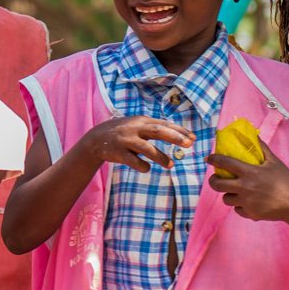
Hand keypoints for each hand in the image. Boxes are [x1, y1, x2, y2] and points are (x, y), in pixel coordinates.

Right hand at [75, 115, 194, 172]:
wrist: (95, 139)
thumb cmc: (124, 134)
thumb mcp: (138, 126)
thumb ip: (155, 129)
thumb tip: (181, 136)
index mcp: (142, 121)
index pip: (165, 124)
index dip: (179, 131)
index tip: (193, 138)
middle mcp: (135, 128)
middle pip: (158, 131)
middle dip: (174, 137)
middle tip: (189, 145)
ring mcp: (126, 140)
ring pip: (146, 148)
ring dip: (160, 157)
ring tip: (171, 165)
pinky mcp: (118, 152)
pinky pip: (133, 161)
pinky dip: (142, 166)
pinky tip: (146, 168)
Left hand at [206, 143, 288, 224]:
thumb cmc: (286, 180)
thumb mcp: (274, 162)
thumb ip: (262, 148)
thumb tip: (253, 135)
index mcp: (250, 172)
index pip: (225, 163)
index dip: (214, 159)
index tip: (209, 158)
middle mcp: (245, 188)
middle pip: (217, 185)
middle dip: (213, 180)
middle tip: (216, 178)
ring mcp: (247, 202)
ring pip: (226, 199)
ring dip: (228, 194)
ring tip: (235, 191)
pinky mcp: (251, 214)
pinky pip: (237, 210)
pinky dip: (240, 206)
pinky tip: (247, 202)